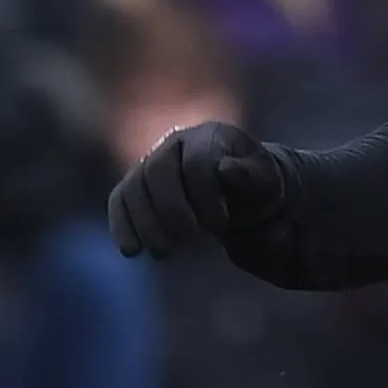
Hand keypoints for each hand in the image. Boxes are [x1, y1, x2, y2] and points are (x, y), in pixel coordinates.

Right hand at [107, 121, 288, 258]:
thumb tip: (224, 169)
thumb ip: (251, 176)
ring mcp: (153, 162)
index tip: (221, 224)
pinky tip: (131, 251)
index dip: (205, 194)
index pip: (197, 161)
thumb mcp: (267, 183)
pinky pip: (120, 200)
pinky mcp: (138, 186)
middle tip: (188, 238)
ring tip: (164, 252)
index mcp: (212, 136)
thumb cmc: (257, 188)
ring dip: (145, 222)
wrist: (244, 195)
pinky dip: (122, 225)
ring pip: (134, 186)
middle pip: (157, 170)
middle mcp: (177, 143)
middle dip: (170, 208)